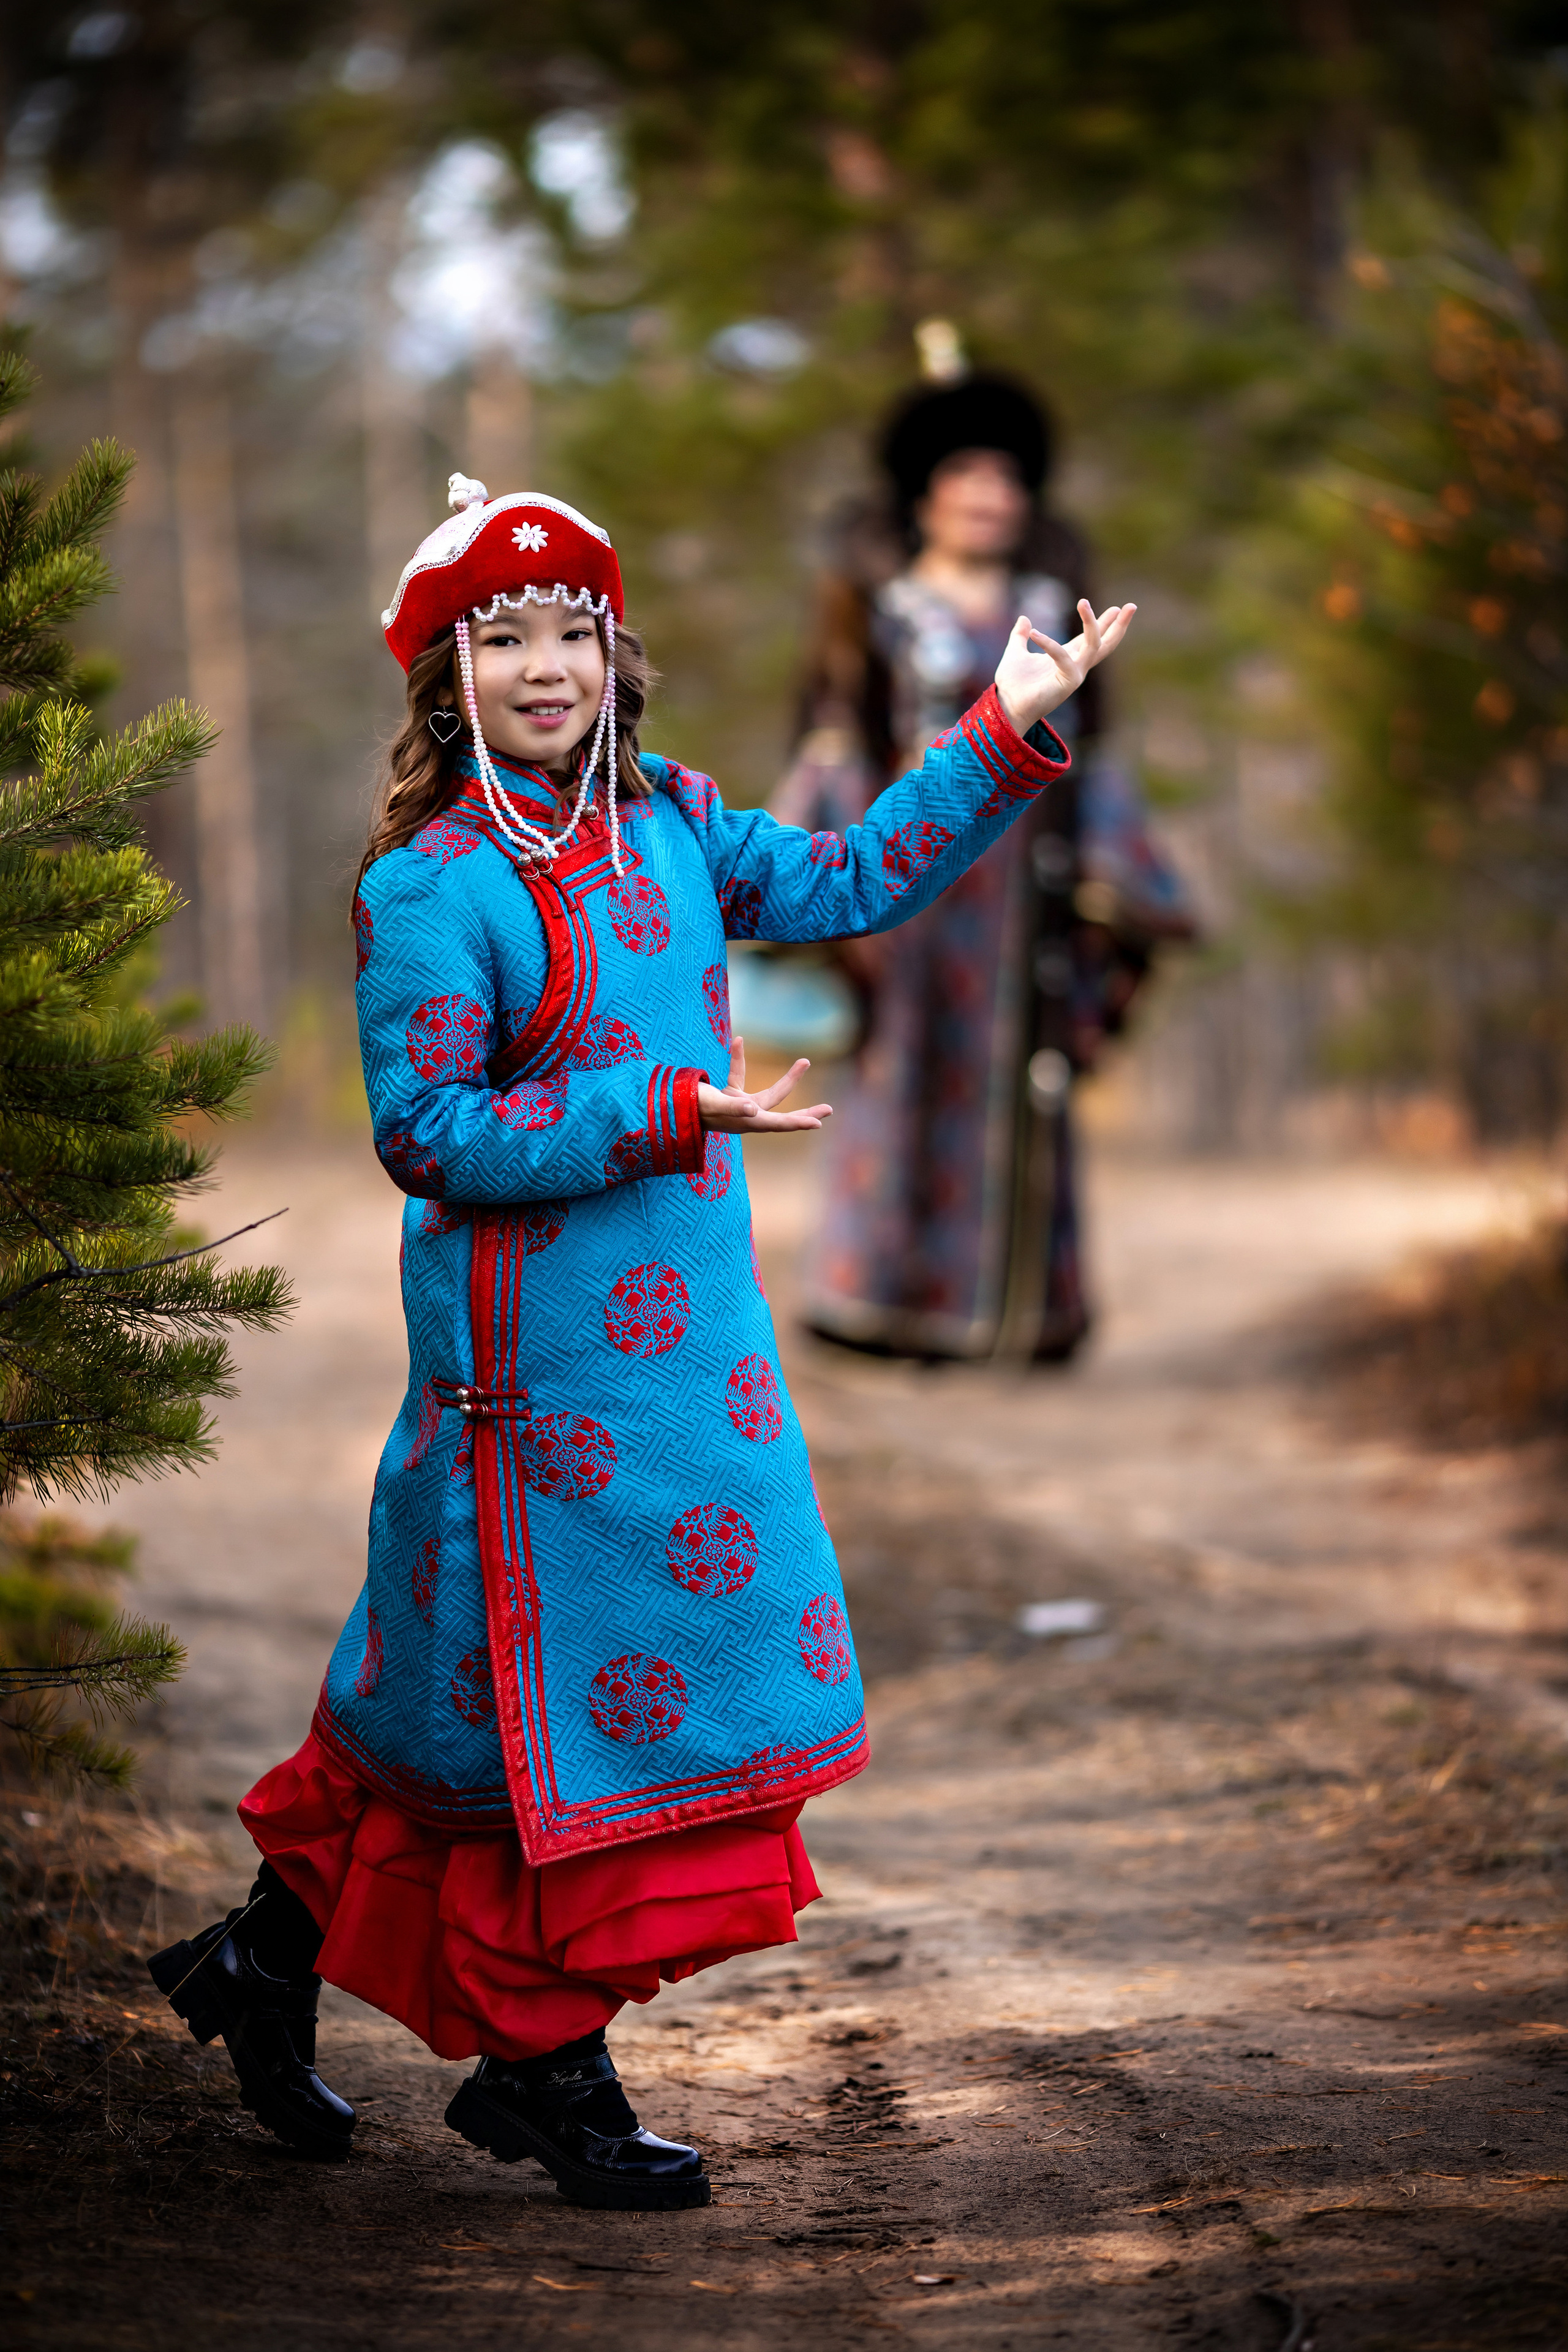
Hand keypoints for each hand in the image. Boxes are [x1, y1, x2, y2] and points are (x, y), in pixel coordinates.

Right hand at [698, 1038, 832, 1132]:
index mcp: (747, 1122)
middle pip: (782, 1115)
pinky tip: (738, 1041)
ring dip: (788, 1080)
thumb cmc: (691, 1108)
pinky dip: (738, 1059)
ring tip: (805, 1062)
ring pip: (770, 1095)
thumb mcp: (713, 1105)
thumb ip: (733, 1107)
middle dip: (805, 1113)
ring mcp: (739, 1106)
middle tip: (829, 1110)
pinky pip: (738, 1075)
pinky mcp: (728, 1096)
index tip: (818, 1123)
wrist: (668, 1107)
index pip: (777, 1123)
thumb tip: (752, 1109)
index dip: (798, 1123)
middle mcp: (747, 1116)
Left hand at [994, 598, 1136, 735]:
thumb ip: (1020, 636)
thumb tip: (1024, 618)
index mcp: (1068, 657)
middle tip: (1132, 606)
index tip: (1116, 608)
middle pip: (1106, 643)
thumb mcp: (1016, 652)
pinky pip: (1063, 657)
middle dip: (1120, 625)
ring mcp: (1075, 674)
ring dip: (1092, 623)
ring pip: (1094, 645)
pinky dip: (1049, 644)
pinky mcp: (1068, 683)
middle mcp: (1076, 665)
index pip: (1091, 638)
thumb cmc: (1013, 685)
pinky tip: (1035, 633)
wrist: (1006, 706)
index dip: (1104, 622)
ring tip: (1083, 601)